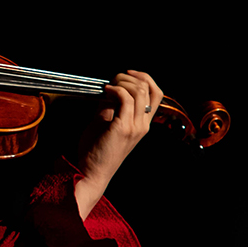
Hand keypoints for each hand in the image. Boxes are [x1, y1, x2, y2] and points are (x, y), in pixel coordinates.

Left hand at [74, 70, 162, 218]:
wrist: (91, 172)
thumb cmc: (96, 150)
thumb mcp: (105, 122)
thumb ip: (110, 106)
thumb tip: (107, 89)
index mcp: (142, 124)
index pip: (156, 94)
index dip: (145, 78)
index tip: (127, 74)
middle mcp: (143, 125)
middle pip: (150, 89)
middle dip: (131, 77)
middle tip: (113, 80)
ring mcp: (135, 127)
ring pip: (139, 92)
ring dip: (122, 82)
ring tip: (108, 86)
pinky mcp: (122, 128)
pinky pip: (125, 100)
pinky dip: (115, 90)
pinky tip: (105, 91)